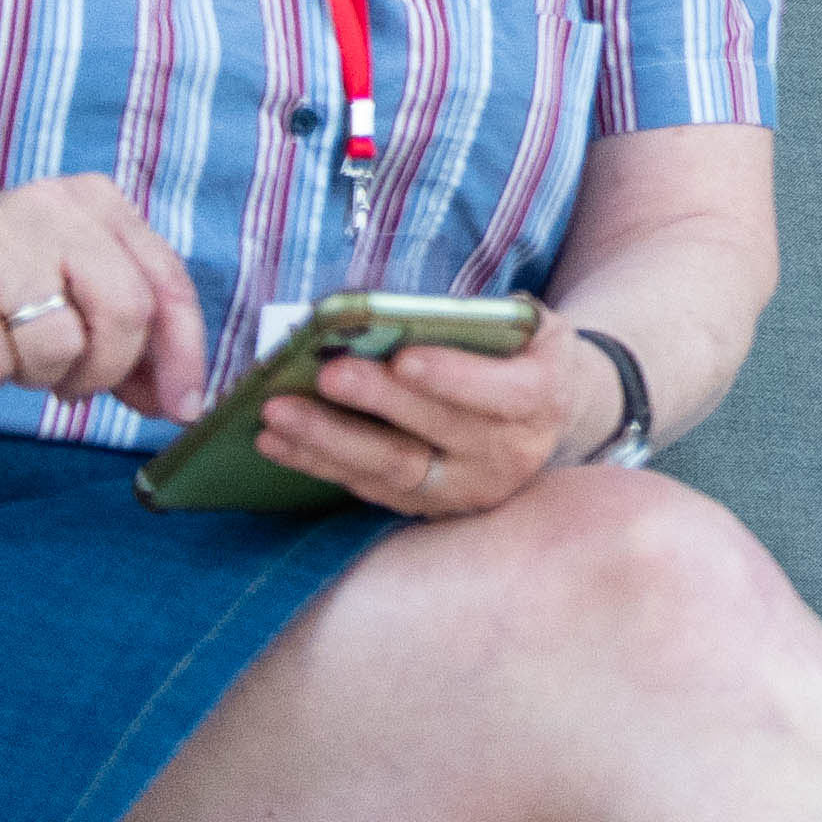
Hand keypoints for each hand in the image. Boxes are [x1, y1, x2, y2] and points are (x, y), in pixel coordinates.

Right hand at [0, 175, 199, 422]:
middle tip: (73, 388)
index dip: (184, 353)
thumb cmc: (3, 274)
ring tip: (14, 353)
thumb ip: (125, 333)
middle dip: (107, 371)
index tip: (184, 408)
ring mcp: (4, 242)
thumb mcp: (70, 279)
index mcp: (100, 203)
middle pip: (127, 312)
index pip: (168, 281)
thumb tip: (176, 403)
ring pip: (61, 345)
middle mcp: (59, 210)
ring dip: (40, 375)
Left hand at [258, 313, 605, 521]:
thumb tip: (405, 315)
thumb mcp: (529, 326)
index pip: (502, 394)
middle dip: (376, 402)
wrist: (546, 416)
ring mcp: (465, 488)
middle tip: (327, 374)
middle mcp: (509, 454)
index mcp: (541, 398)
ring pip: (391, 469)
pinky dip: (318, 462)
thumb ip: (486, 321)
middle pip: (435, 432)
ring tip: (277, 413)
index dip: (453, 377)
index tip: (404, 357)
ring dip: (328, 440)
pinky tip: (276, 441)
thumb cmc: (524, 354)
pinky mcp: (427, 507)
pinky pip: (366, 487)